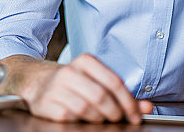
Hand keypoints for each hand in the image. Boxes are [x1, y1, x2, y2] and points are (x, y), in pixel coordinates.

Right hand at [17, 54, 151, 123]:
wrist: (37, 82)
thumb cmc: (73, 83)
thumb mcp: (96, 81)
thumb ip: (122, 94)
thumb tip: (146, 107)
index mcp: (85, 61)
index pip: (114, 82)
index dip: (129, 102)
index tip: (135, 115)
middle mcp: (69, 72)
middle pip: (101, 97)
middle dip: (115, 113)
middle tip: (117, 119)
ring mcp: (56, 88)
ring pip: (86, 109)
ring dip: (98, 119)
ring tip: (100, 119)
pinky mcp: (46, 104)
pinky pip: (70, 117)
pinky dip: (80, 121)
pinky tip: (82, 119)